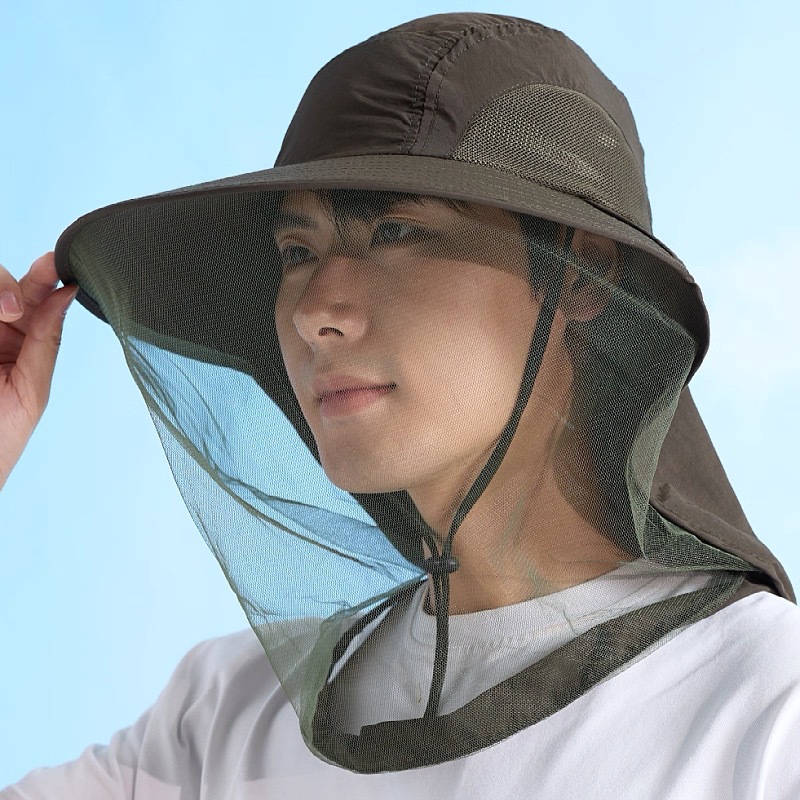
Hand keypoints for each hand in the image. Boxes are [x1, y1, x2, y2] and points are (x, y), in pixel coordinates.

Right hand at [0, 253, 77, 488]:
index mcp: (19, 342)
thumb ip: (46, 342)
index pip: (33, 298)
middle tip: (12, 308)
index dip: (44, 277)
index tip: (56, 263)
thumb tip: (68, 294)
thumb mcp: (30, 390)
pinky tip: (0, 315)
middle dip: (8, 284)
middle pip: (1, 282)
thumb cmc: (0, 440)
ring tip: (5, 313)